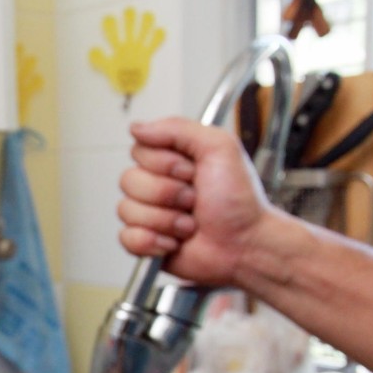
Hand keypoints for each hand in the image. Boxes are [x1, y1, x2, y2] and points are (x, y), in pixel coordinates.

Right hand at [117, 117, 272, 285]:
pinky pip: (126, 237)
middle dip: (166, 193)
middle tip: (194, 200)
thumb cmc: (239, 202)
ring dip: (165, 220)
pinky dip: (151, 242)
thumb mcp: (220, 148)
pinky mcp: (145, 242)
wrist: (245, 245)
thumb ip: (178, 128)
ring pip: (126, 210)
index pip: (139, 151)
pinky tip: (174, 242)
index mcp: (172, 160)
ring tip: (189, 225)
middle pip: (129, 180)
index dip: (164, 164)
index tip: (192, 172)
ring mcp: (149, 214)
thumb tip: (137, 127)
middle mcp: (157, 185)